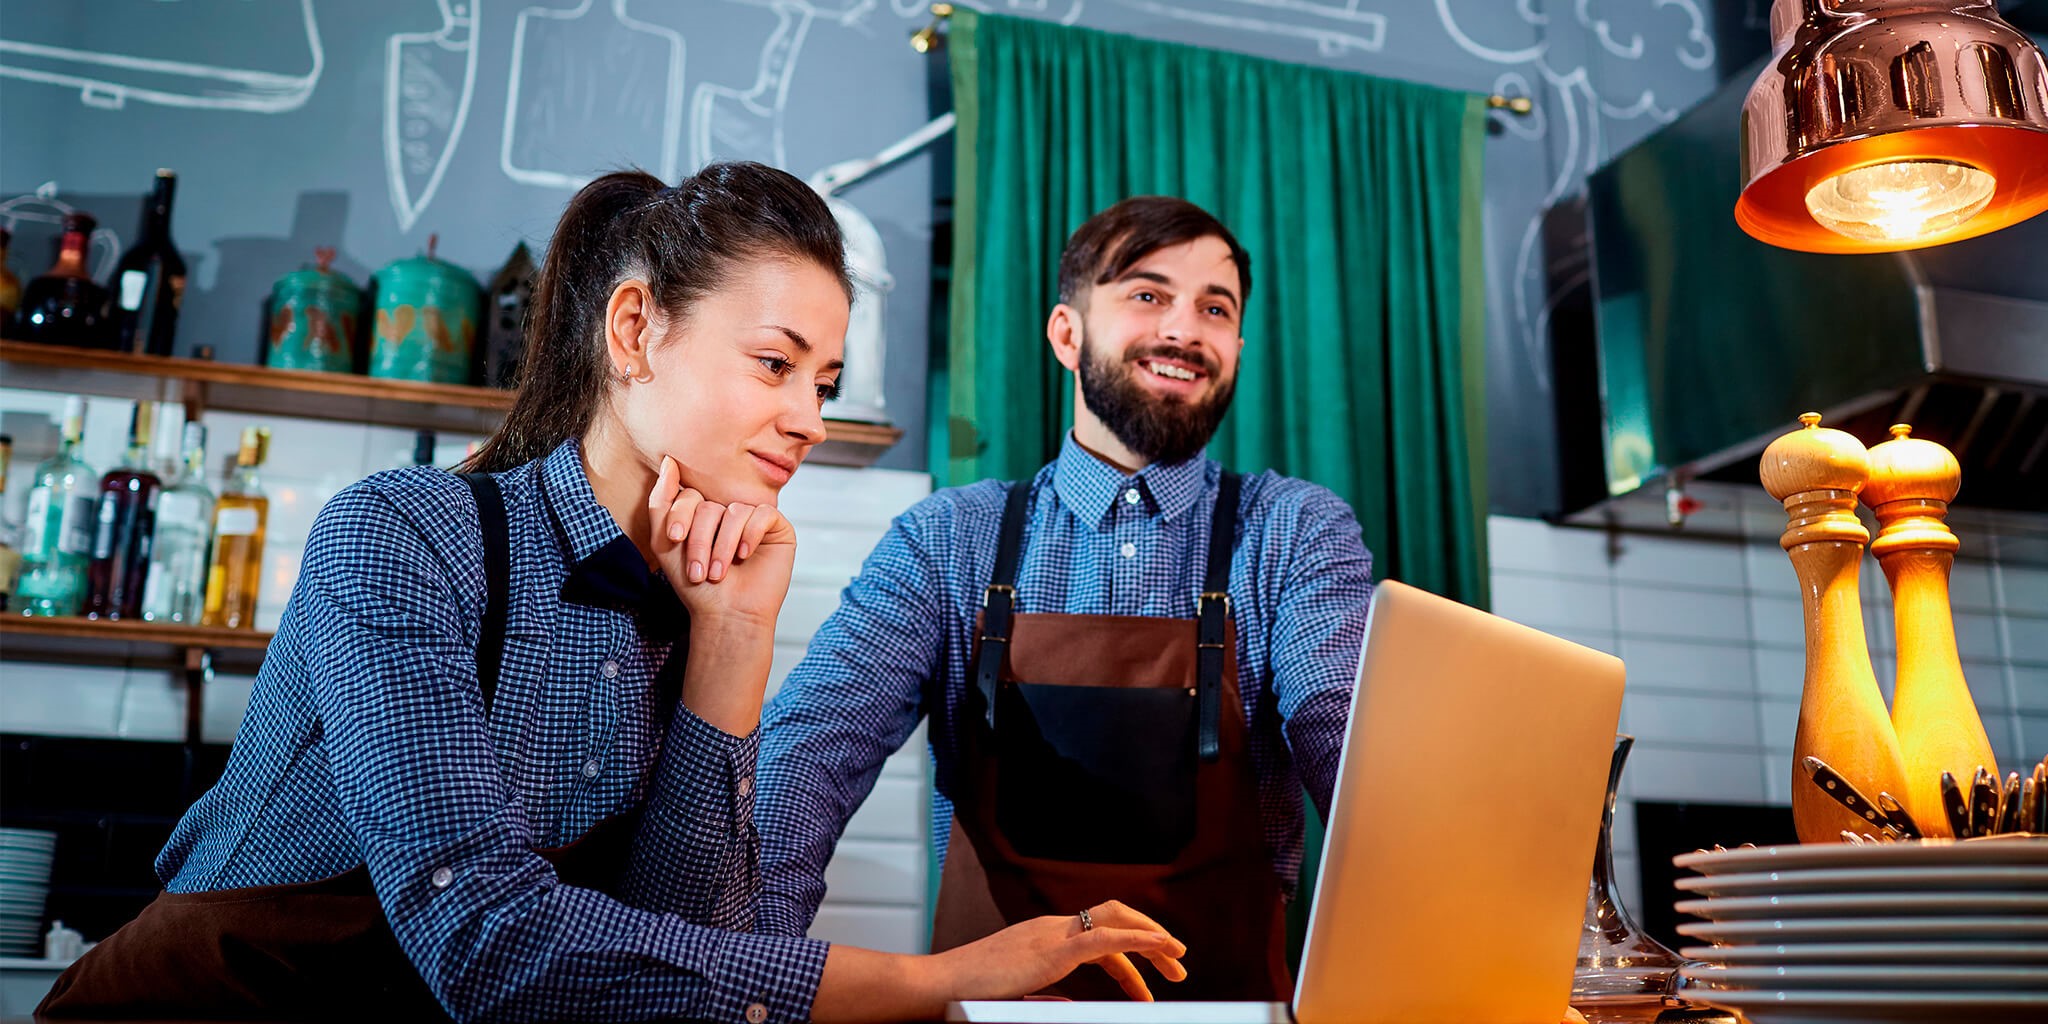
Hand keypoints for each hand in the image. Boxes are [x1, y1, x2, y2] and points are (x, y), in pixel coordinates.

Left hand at [647, 455, 796, 625]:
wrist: (727, 615)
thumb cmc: (697, 587)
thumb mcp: (666, 543)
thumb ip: (661, 502)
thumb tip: (669, 461)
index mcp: (703, 514)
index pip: (690, 496)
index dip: (680, 516)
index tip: (675, 541)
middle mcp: (728, 512)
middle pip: (710, 505)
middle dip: (700, 539)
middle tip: (700, 571)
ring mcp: (753, 518)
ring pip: (735, 511)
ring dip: (723, 544)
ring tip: (720, 571)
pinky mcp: (777, 527)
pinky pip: (763, 513)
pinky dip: (750, 534)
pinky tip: (745, 555)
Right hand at [928, 900, 1187, 1001]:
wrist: (938, 986)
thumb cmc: (966, 994)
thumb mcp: (1014, 993)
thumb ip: (1044, 995)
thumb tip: (1069, 1004)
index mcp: (1044, 939)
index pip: (1099, 939)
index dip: (1130, 959)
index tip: (1148, 987)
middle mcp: (1052, 929)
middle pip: (1115, 920)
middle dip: (1150, 939)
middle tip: (1177, 967)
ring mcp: (1053, 935)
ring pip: (1117, 922)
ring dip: (1153, 939)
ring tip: (1178, 961)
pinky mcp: (1054, 950)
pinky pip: (1108, 939)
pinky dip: (1141, 941)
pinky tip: (1163, 949)